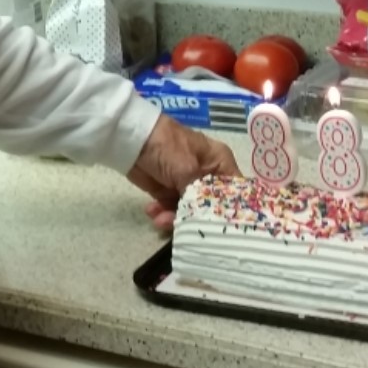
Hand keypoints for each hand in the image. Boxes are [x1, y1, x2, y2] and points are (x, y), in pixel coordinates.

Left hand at [127, 115, 239, 229]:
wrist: (131, 139)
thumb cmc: (166, 147)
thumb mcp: (187, 169)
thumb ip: (200, 195)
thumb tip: (205, 216)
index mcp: (220, 163)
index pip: (235, 191)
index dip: (232, 210)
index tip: (224, 228)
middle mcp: (208, 175)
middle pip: (212, 205)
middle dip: (197, 218)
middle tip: (185, 226)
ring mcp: (187, 184)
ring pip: (190, 211)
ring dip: (175, 218)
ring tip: (160, 219)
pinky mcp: (168, 191)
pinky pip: (171, 210)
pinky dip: (163, 214)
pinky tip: (152, 212)